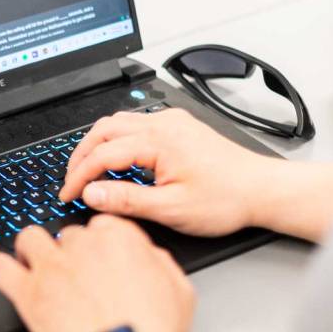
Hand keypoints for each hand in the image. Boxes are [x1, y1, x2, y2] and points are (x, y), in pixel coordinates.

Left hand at [0, 216, 193, 331]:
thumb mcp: (179, 290)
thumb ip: (157, 262)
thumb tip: (143, 254)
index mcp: (119, 239)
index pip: (99, 226)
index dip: (99, 246)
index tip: (99, 261)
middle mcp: (82, 246)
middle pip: (66, 236)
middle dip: (70, 254)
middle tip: (76, 280)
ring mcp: (51, 268)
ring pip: (30, 239)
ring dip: (32, 251)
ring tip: (37, 269)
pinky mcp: (27, 292)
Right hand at [58, 108, 278, 236]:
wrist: (263, 190)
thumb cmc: (227, 199)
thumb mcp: (171, 209)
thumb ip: (126, 200)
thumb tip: (91, 193)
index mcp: (159, 141)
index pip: (102, 154)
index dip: (79, 176)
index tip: (69, 195)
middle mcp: (164, 124)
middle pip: (103, 130)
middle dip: (81, 155)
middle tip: (71, 180)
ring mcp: (173, 122)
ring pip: (118, 122)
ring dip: (97, 144)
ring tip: (88, 168)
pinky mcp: (180, 126)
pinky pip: (137, 124)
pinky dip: (117, 139)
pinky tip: (118, 157)